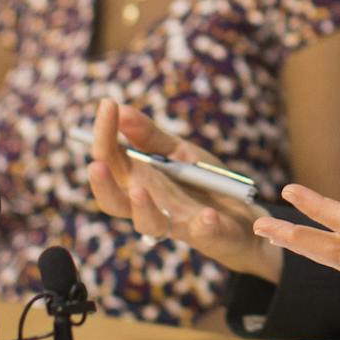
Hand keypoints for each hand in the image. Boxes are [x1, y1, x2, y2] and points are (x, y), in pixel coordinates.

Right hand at [86, 100, 279, 284]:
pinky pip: (203, 233)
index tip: (108, 105)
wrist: (243, 214)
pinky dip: (204, 225)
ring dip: (142, 208)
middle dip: (103, 185)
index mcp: (140, 181)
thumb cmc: (203, 183)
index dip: (104, 135)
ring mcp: (177, 222)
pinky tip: (208, 215)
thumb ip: (150, 136)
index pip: (111, 161)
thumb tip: (121, 109)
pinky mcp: (207, 234)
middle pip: (115, 202)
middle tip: (96, 164)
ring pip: (148, 225)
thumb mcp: (179, 152)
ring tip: (138, 190)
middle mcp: (151, 205)